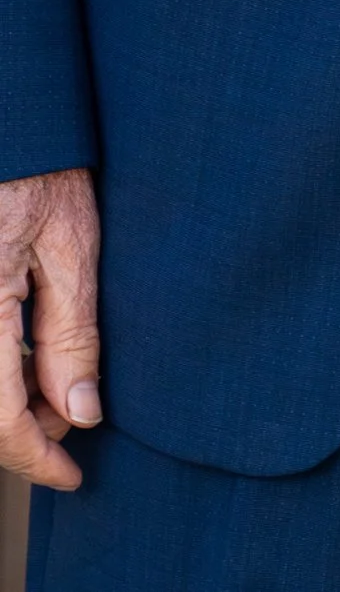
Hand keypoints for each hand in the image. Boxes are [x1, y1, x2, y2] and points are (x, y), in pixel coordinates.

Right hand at [0, 167, 102, 489]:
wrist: (7, 115)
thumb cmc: (38, 166)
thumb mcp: (71, 244)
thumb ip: (72, 333)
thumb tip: (79, 414)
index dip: (35, 459)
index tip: (71, 477)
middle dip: (22, 433)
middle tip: (74, 418)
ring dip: (4, 405)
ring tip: (55, 386)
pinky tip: (24, 359)